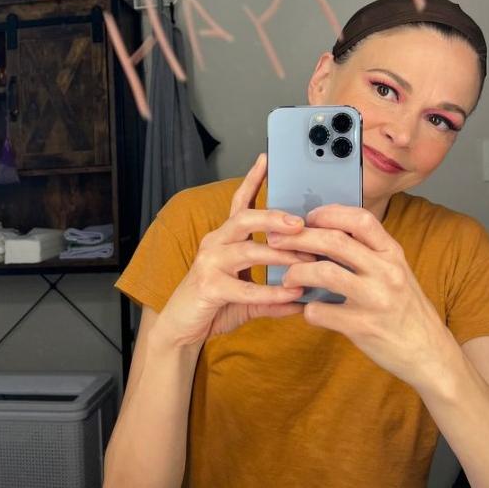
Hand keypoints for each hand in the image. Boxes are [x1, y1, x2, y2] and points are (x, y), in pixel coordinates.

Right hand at [156, 154, 307, 348]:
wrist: (181, 330)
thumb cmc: (214, 306)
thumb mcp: (248, 298)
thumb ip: (274, 294)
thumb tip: (306, 294)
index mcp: (224, 238)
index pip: (239, 202)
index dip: (252, 180)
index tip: (266, 159)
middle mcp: (215, 244)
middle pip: (244, 219)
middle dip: (273, 217)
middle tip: (300, 222)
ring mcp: (209, 264)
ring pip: (248, 250)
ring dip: (281, 256)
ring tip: (307, 261)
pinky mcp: (208, 287)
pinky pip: (245, 287)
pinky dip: (272, 292)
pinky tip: (292, 295)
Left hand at [267, 204, 450, 388]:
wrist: (429, 353)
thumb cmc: (404, 308)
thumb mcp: (395, 271)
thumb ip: (367, 252)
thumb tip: (322, 233)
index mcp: (392, 253)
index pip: (360, 219)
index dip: (330, 213)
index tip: (308, 218)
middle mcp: (387, 272)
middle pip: (335, 241)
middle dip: (299, 238)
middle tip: (277, 241)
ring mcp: (376, 299)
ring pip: (325, 272)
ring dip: (297, 271)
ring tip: (287, 277)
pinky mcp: (363, 327)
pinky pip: (321, 311)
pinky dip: (307, 309)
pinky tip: (306, 309)